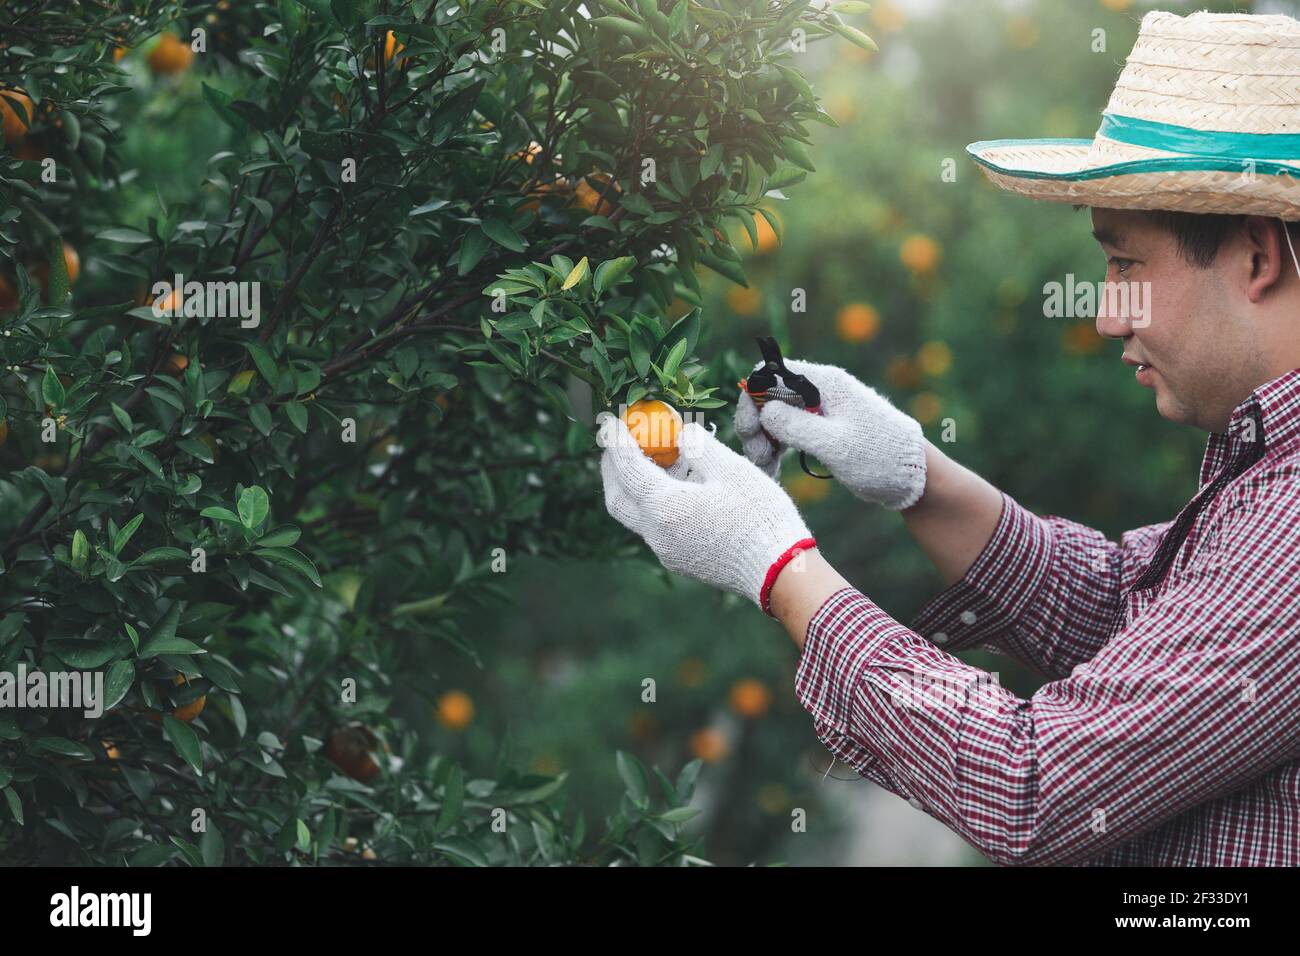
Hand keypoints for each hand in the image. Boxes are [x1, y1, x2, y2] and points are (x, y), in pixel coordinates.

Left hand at [600, 417, 814, 612]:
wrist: (780, 572)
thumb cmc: (759, 516)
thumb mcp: (731, 469)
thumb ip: (698, 446)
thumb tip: (680, 433)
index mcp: (665, 507)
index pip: (627, 467)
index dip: (618, 440)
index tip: (613, 419)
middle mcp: (657, 533)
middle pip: (617, 497)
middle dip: (613, 468)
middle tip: (620, 442)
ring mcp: (667, 551)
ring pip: (636, 514)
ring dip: (637, 485)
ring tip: (659, 458)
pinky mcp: (680, 560)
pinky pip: (656, 526)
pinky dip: (656, 501)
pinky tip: (680, 486)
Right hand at [735, 358, 926, 509]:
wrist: (913, 476)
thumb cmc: (879, 457)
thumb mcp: (834, 444)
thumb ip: (796, 426)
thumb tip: (765, 410)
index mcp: (825, 383)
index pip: (773, 374)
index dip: (754, 398)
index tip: (751, 430)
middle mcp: (819, 391)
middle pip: (769, 397)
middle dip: (756, 425)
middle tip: (758, 458)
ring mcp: (819, 411)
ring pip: (774, 416)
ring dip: (763, 440)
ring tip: (766, 469)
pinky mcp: (821, 430)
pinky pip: (787, 432)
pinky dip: (775, 448)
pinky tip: (772, 470)